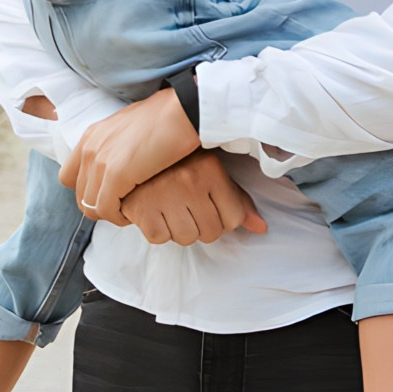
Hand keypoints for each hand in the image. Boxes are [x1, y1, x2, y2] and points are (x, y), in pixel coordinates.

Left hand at [63, 88, 198, 220]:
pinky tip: (133, 214)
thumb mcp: (130, 127)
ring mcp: (101, 161)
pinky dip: (118, 217)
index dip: (87, 191)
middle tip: (122, 208)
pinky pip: (107, 209)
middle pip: (79, 196)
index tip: (108, 194)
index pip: (68, 177)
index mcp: (91, 136)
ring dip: (109, 214)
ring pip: (90, 206)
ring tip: (129, 211)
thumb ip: (117, 144)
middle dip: (100, 206)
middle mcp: (90, 148)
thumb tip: (121, 160)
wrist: (183, 110)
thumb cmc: (167, 118)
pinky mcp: (116, 175)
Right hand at [116, 148, 266, 245]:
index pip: (234, 219)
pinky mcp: (141, 208)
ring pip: (187, 238)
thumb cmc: (176, 165)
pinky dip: (157, 230)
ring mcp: (164, 195)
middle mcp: (190, 182)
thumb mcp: (211, 173)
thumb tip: (261, 228)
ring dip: (179, 229)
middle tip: (188, 207)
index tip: (210, 206)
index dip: (223, 219)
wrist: (131, 153)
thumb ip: (237, 201)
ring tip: (171, 208)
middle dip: (202, 226)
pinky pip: (160, 238)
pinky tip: (155, 211)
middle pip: (211, 232)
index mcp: (211, 170)